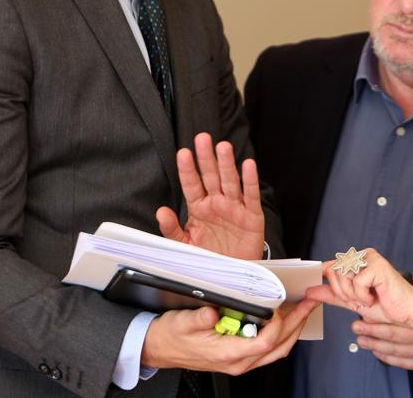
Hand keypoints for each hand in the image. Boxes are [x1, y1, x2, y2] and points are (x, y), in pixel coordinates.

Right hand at [140, 299, 319, 373]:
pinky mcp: (239, 355)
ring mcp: (240, 361)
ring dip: (293, 329)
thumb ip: (199, 318)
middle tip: (310, 304)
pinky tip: (283, 318)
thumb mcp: (182, 323)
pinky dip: (281, 333)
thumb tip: (214, 311)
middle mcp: (239, 362)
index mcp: (228, 354)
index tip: (283, 307)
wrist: (160, 348)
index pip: (265, 342)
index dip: (278, 324)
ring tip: (303, 309)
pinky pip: (268, 348)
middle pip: (279, 347)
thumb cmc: (171, 336)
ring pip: (277, 350)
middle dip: (297, 324)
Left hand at [156, 133, 264, 259]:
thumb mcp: (186, 245)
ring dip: (227, 164)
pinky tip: (248, 165)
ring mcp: (235, 208)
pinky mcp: (252, 216)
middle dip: (206, 158)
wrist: (233, 274)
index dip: (188, 169)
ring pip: (230, 182)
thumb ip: (172, 229)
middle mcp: (217, 203)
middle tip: (202, 138)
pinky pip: (250, 196)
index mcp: (199, 207)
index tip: (183, 154)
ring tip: (222, 147)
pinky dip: (250, 181)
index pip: (192, 184)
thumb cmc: (210, 256)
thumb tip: (160, 211)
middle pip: (211, 176)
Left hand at [306, 248, 412, 340]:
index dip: (329, 283)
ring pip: (342, 276)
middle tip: (360, 301)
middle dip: (343, 293)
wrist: (408, 313)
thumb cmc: (387, 306)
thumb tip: (311, 290)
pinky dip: (363, 296)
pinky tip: (375, 298)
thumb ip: (332, 295)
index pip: (329, 266)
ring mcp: (370, 258)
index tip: (334, 294)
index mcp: (357, 260)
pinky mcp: (377, 265)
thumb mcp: (353, 301)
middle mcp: (363, 255)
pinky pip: (356, 282)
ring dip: (352, 296)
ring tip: (368, 300)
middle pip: (333, 272)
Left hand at [350, 273, 412, 369]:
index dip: (376, 316)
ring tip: (362, 340)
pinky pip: (408, 363)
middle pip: (393, 335)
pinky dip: (392, 359)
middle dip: (371, 331)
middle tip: (355, 327)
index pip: (395, 317)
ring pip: (398, 350)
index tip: (360, 312)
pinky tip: (380, 354)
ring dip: (377, 345)